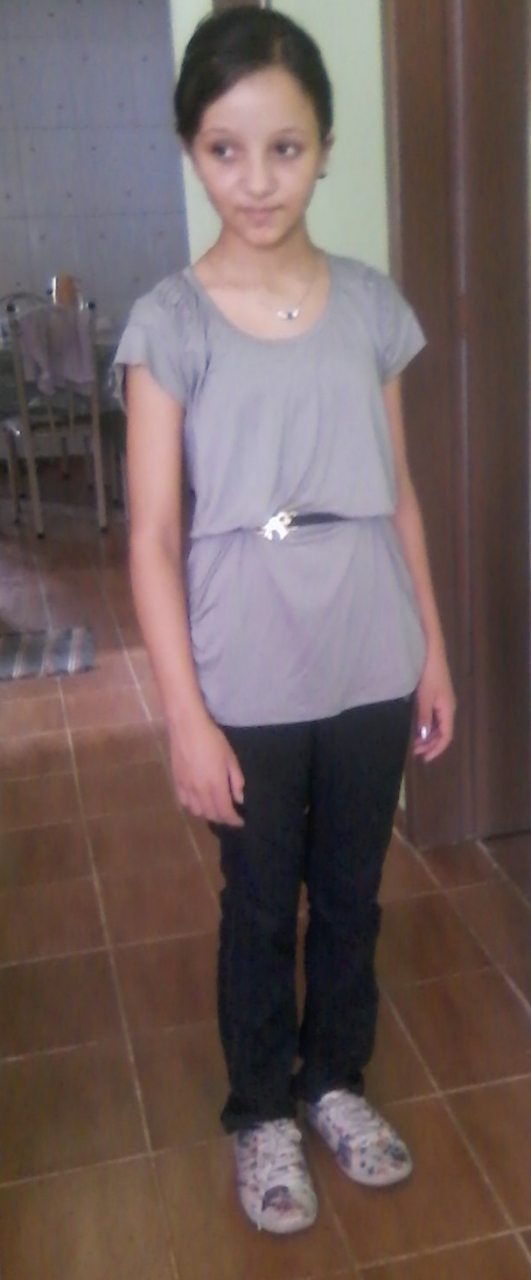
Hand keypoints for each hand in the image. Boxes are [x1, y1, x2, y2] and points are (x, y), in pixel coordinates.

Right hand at [169, 711, 244, 826]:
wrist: (186, 727)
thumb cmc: (212, 739)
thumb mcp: (230, 757)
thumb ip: (236, 780)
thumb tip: (238, 799)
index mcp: (216, 784)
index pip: (225, 812)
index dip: (233, 820)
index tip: (240, 821)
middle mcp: (200, 791)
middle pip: (211, 814)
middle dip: (222, 818)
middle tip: (230, 814)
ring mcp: (186, 787)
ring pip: (197, 811)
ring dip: (208, 814)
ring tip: (215, 808)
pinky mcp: (176, 782)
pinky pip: (185, 802)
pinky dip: (194, 807)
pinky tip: (199, 801)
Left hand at [413, 644, 455, 762]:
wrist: (432, 650)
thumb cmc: (428, 673)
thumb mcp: (424, 696)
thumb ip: (424, 717)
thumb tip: (424, 737)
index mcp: (448, 710)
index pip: (446, 737)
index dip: (436, 750)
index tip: (423, 759)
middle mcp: (448, 708)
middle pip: (443, 733)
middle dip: (430, 745)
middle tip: (415, 753)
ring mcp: (444, 702)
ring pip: (439, 726)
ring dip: (428, 737)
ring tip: (415, 744)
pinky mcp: (438, 696)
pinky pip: (436, 718)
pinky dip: (428, 726)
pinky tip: (418, 728)